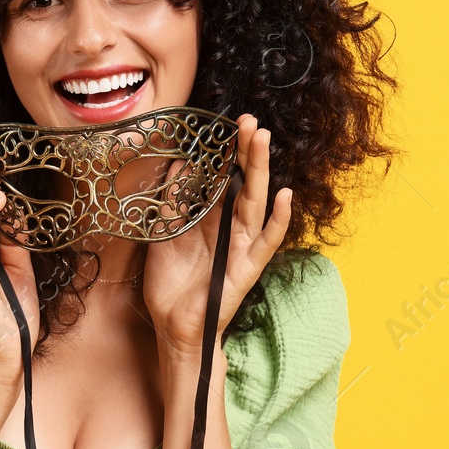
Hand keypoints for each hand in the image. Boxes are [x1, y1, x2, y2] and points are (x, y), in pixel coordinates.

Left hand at [142, 114, 290, 356]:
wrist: (172, 326)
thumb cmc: (172, 283)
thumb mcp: (165, 233)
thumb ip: (172, 201)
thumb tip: (178, 164)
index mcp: (212, 220)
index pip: (226, 178)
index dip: (229, 152)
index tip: (230, 124)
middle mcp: (231, 230)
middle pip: (244, 184)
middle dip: (247, 152)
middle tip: (250, 122)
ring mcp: (242, 248)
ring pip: (255, 204)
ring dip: (260, 173)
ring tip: (262, 142)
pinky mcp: (245, 269)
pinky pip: (266, 243)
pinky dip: (277, 221)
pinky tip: (284, 198)